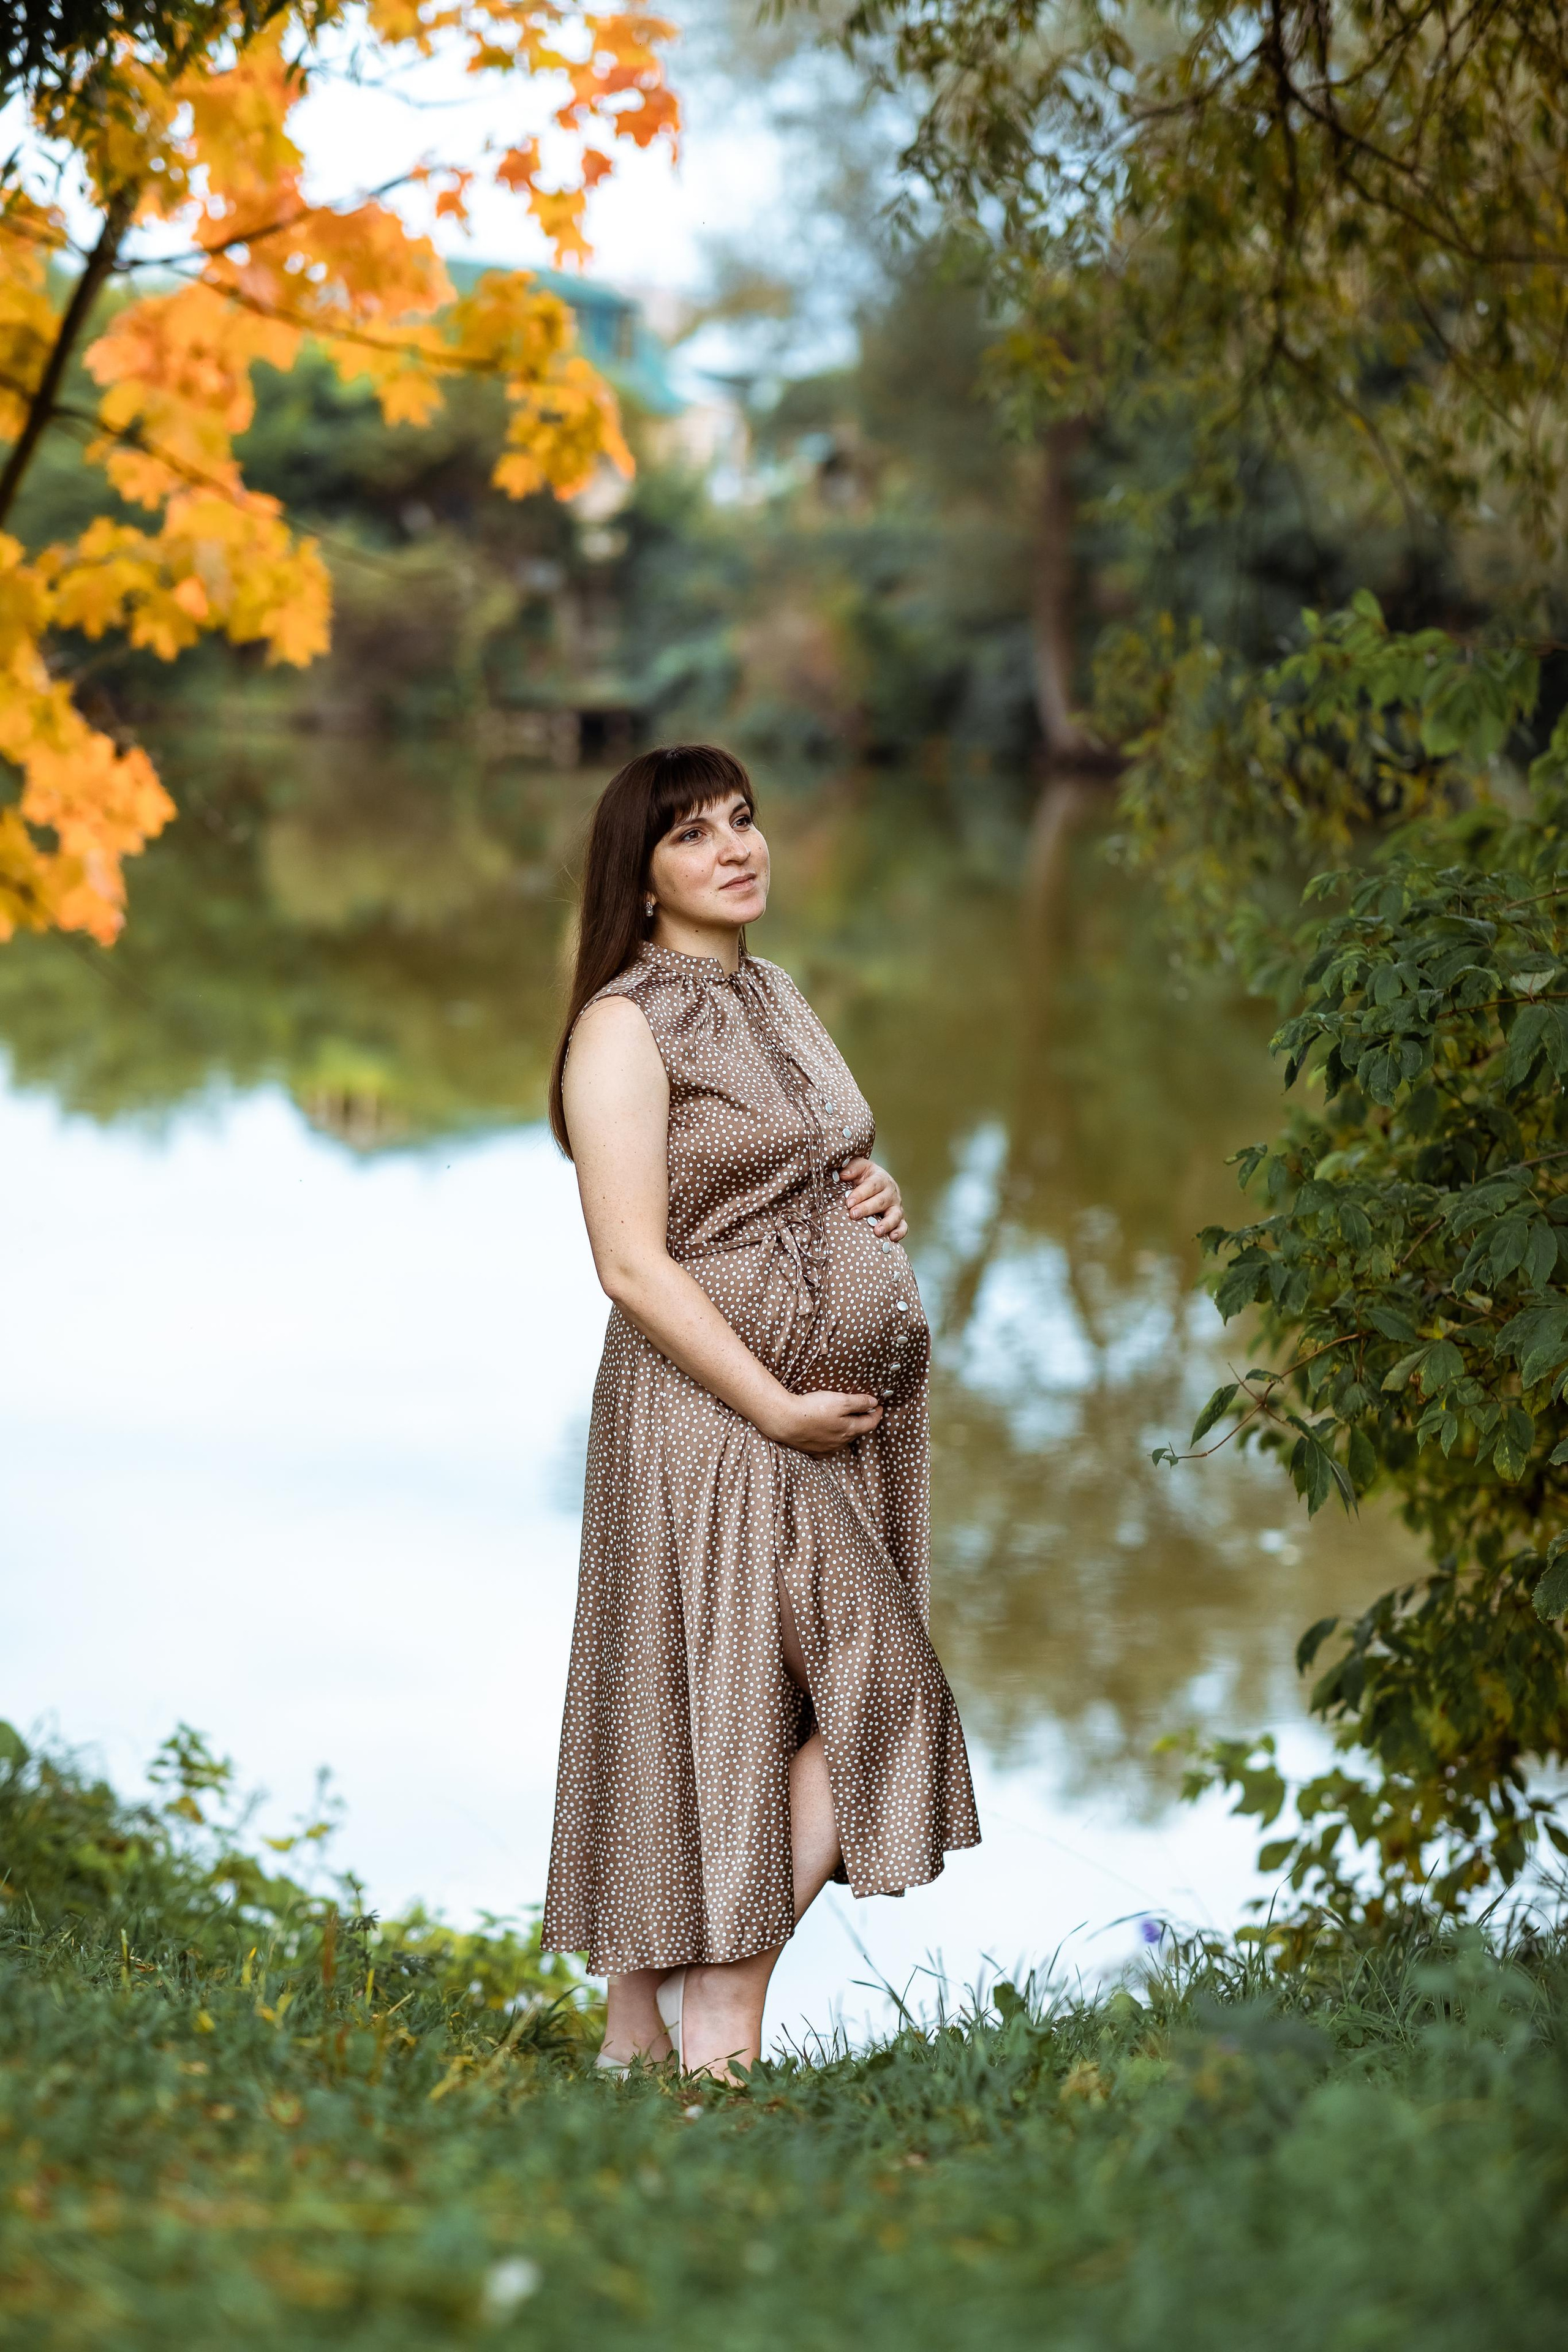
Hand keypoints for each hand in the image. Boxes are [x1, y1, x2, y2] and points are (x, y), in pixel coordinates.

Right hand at [765, 1389, 883, 1453]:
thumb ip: (859, 1402)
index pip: (870, 1423)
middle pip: (856, 1432)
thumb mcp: (840, 1401)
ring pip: (842, 1441)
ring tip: (847, 1422)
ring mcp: (825, 1449)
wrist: (785, 1421)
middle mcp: (839, 1443)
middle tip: (865, 1412)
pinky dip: (831, 1442)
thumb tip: (874, 1403)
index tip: (879, 1406)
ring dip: (847, 1431)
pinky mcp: (812, 1451)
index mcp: (849, 1430)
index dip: (876, 1414)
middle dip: (862, 1422)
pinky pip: (826, 1448)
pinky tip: (828, 1437)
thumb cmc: (813, 1410)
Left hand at [838, 1156, 906, 1243]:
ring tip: (877, 1231)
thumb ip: (852, 1168)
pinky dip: (900, 1232)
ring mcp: (897, 1207)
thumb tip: (843, 1175)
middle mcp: (891, 1193)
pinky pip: (903, 1226)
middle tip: (853, 1215)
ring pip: (894, 1215)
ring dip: (887, 1223)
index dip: (860, 1194)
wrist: (880, 1183)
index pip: (872, 1185)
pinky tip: (892, 1238)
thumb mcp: (859, 1167)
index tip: (848, 1202)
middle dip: (867, 1209)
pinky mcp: (900, 1219)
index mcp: (881, 1178)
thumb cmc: (865, 1176)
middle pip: (881, 1201)